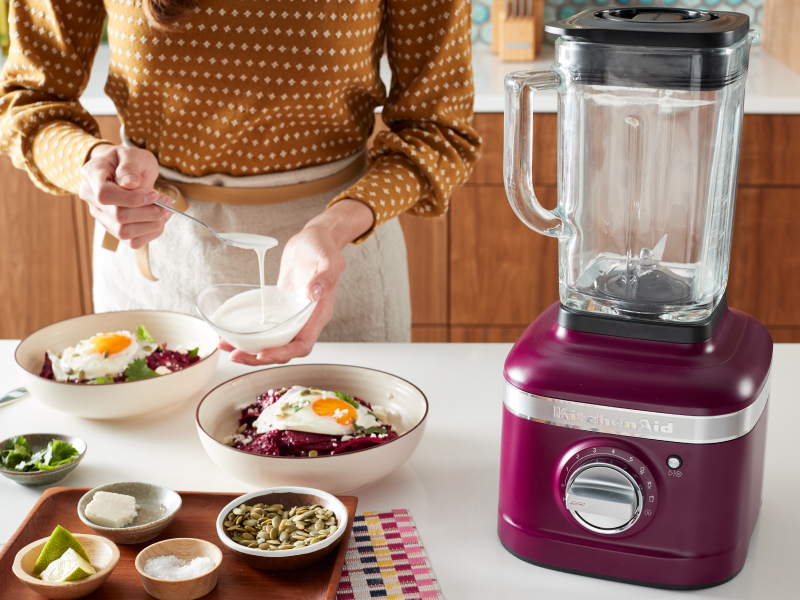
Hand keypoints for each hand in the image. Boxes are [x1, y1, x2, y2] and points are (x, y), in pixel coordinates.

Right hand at [79, 144, 172, 248]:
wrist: (124, 170)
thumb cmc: (128, 160)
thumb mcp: (132, 154)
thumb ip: (130, 167)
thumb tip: (130, 184)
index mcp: (92, 175)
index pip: (105, 195)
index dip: (132, 198)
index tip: (154, 193)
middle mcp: (91, 198)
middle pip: (118, 216)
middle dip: (149, 212)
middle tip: (167, 201)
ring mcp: (101, 216)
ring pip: (124, 232)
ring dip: (152, 224)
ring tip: (166, 210)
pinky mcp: (113, 228)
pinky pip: (132, 241)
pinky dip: (151, 233)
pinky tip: (159, 220)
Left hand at [219, 199, 374, 364]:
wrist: (315, 238)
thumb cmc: (324, 247)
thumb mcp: (330, 257)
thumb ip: (326, 276)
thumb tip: (313, 293)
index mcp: (319, 313)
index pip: (303, 344)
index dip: (284, 353)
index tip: (263, 353)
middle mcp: (306, 319)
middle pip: (284, 349)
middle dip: (260, 356)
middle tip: (235, 354)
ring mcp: (292, 315)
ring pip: (273, 341)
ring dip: (251, 349)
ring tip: (228, 347)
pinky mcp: (281, 307)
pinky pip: (266, 327)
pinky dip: (250, 333)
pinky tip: (233, 332)